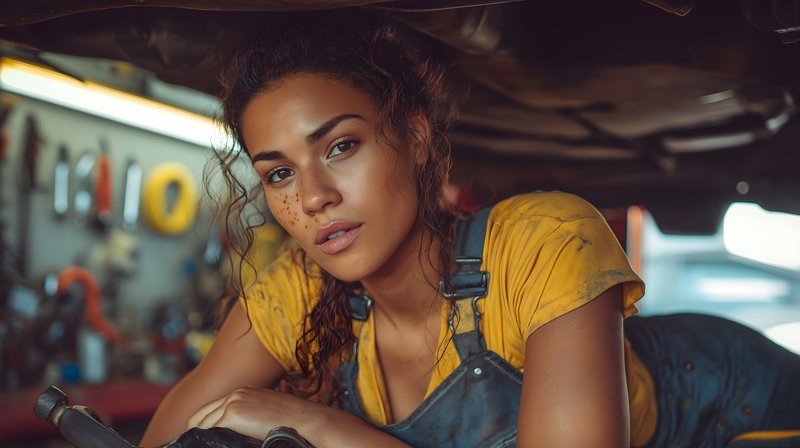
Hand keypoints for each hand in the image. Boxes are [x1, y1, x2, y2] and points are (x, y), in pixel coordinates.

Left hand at [187, 386, 323, 440]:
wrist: (304, 420)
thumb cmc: (293, 421)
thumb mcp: (267, 412)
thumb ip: (249, 417)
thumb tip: (238, 432)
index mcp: (243, 391)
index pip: (211, 409)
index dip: (201, 424)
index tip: (199, 436)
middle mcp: (235, 394)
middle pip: (200, 416)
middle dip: (194, 431)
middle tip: (191, 444)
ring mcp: (233, 403)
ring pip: (203, 425)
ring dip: (200, 437)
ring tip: (198, 446)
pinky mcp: (232, 415)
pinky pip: (210, 430)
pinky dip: (207, 439)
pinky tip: (209, 445)